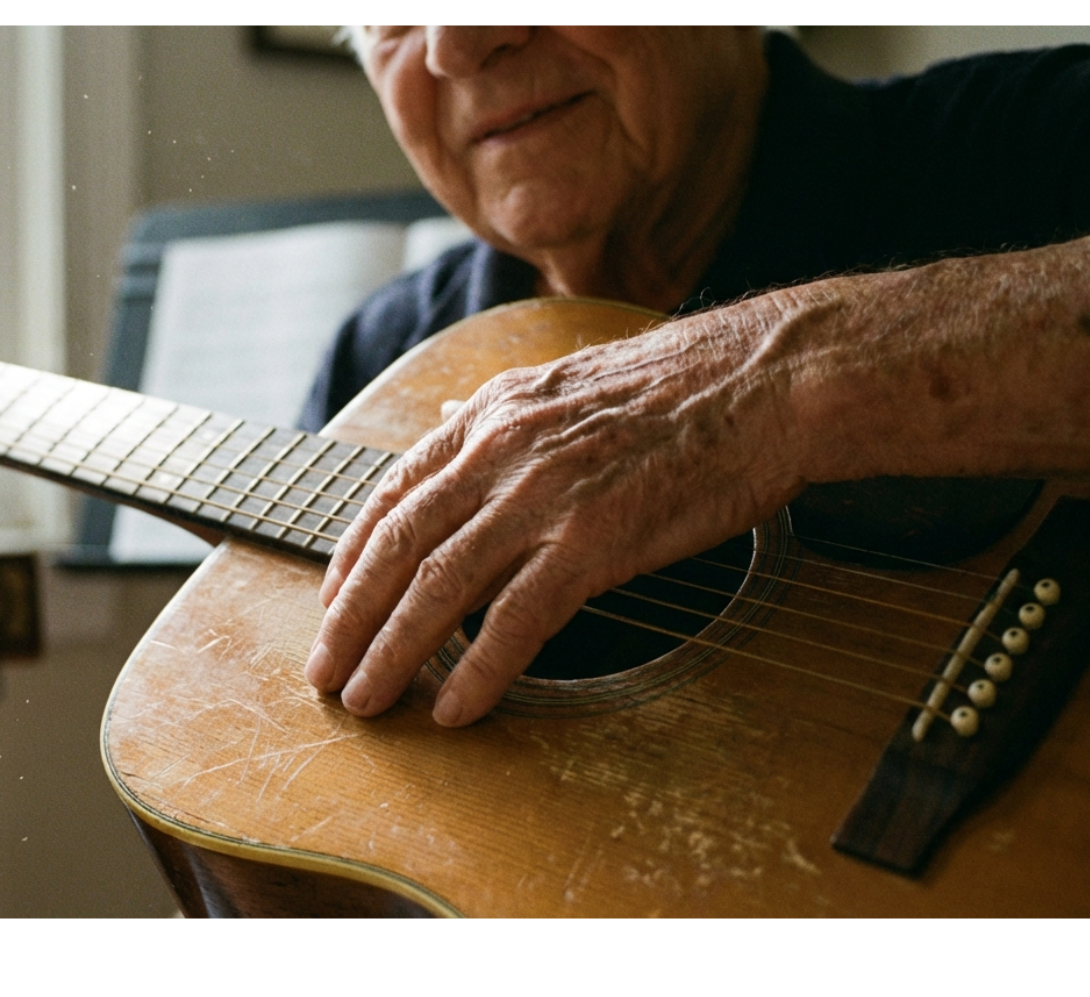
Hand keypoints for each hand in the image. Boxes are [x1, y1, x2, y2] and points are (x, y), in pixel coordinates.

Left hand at [305, 303, 804, 726]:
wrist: (765, 382)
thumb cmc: (680, 388)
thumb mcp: (564, 384)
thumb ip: (500, 418)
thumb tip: (447, 428)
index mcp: (491, 414)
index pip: (394, 492)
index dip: (352, 555)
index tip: (330, 601)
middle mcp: (502, 451)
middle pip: (399, 546)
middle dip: (349, 618)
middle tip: (324, 673)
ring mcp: (545, 495)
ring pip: (440, 585)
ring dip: (393, 652)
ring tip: (366, 699)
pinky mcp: (596, 539)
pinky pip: (518, 618)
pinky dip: (479, 668)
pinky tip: (457, 707)